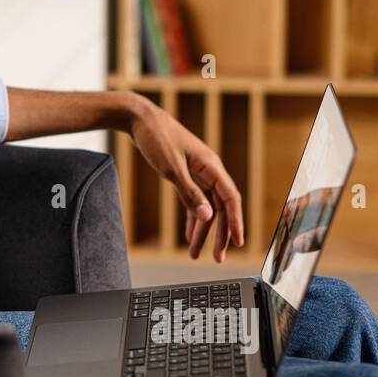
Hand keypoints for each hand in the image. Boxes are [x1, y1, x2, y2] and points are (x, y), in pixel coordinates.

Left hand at [126, 96, 244, 261]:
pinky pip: (194, 200)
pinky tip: (188, 235)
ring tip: (196, 254)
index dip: (236, 222)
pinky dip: (192, 218)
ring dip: (202, 230)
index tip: (237, 243)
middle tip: (216, 258)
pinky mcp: (186, 174)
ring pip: (207, 206)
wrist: (139, 118)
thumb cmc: (156, 139)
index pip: (230, 199)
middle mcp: (209, 170)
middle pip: (220, 207)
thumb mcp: (171, 168)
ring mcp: (198, 172)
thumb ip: (189, 193)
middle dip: (219, 234)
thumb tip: (207, 216)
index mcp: (211, 166)